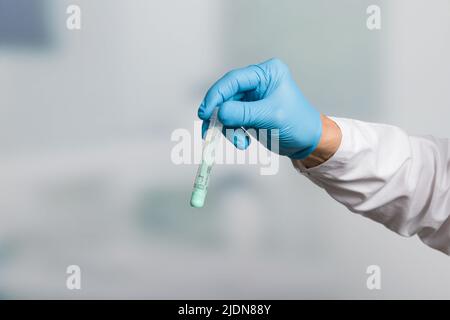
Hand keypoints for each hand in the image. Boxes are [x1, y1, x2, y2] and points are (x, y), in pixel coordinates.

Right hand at [198, 58, 321, 158]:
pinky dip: (233, 133)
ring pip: (226, 110)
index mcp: (266, 73)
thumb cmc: (298, 124)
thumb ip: (243, 113)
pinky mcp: (249, 111)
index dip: (216, 95)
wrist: (308, 142)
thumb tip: (219, 112)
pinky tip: (244, 141)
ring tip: (240, 142)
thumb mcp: (270, 117)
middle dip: (220, 116)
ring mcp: (252, 97)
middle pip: (227, 96)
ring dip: (228, 128)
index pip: (234, 80)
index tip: (206, 112)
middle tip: (210, 130)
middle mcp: (257, 82)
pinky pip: (232, 120)